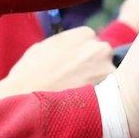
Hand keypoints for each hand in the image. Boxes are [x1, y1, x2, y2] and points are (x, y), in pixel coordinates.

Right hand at [0, 27, 116, 97]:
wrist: (27, 102)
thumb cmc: (28, 75)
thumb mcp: (42, 47)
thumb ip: (63, 42)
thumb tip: (69, 46)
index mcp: (84, 33)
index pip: (91, 41)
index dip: (81, 55)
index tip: (72, 66)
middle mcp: (100, 48)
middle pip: (102, 56)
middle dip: (92, 66)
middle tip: (75, 80)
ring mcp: (107, 69)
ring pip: (107, 75)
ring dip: (97, 82)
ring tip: (77, 94)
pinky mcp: (110, 92)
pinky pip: (108, 93)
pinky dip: (99, 98)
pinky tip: (82, 104)